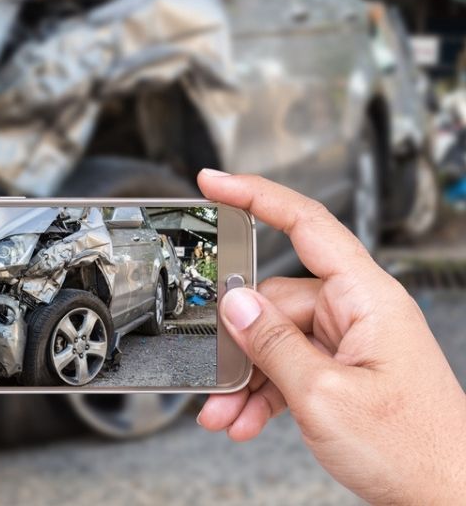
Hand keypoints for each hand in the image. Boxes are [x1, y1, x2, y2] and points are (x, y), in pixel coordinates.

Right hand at [197, 170, 465, 504]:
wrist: (449, 498)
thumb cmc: (413, 450)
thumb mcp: (323, 395)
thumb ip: (272, 341)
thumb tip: (235, 302)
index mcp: (367, 298)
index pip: (307, 223)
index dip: (256, 195)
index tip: (217, 183)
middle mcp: (359, 310)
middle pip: (277, 298)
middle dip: (240, 340)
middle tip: (215, 373)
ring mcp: (351, 340)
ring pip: (278, 338)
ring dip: (248, 376)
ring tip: (227, 412)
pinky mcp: (344, 367)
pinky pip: (291, 364)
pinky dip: (265, 391)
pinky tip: (246, 419)